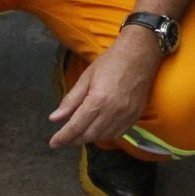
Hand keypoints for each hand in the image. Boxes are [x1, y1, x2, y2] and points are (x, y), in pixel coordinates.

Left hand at [48, 29, 163, 147]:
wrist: (141, 52)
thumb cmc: (111, 61)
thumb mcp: (86, 77)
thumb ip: (70, 100)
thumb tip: (54, 118)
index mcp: (98, 100)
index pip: (76, 127)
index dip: (63, 137)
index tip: (53, 143)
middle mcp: (113, 111)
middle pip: (89, 135)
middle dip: (74, 140)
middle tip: (64, 139)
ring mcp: (126, 114)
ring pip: (104, 136)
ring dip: (90, 138)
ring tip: (80, 134)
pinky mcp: (136, 114)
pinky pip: (119, 133)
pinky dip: (106, 135)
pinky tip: (100, 130)